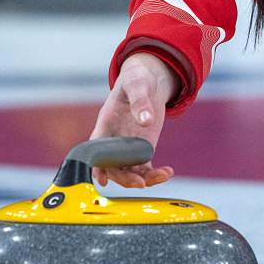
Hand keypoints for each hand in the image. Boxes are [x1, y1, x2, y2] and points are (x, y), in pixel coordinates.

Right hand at [89, 52, 177, 187]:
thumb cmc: (136, 80)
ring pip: (129, 172)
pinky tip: (168, 172)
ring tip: (162, 176)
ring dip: (143, 180)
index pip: (95, 149)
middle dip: (124, 177)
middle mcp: (114, 141)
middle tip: (141, 183)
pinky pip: (145, 168)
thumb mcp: (137, 85)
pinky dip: (155, 174)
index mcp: (105, 125)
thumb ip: (140, 101)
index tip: (102, 178)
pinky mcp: (143, 150)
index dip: (95, 165)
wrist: (148, 81)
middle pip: (113, 167)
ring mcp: (128, 148)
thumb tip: (146, 120)